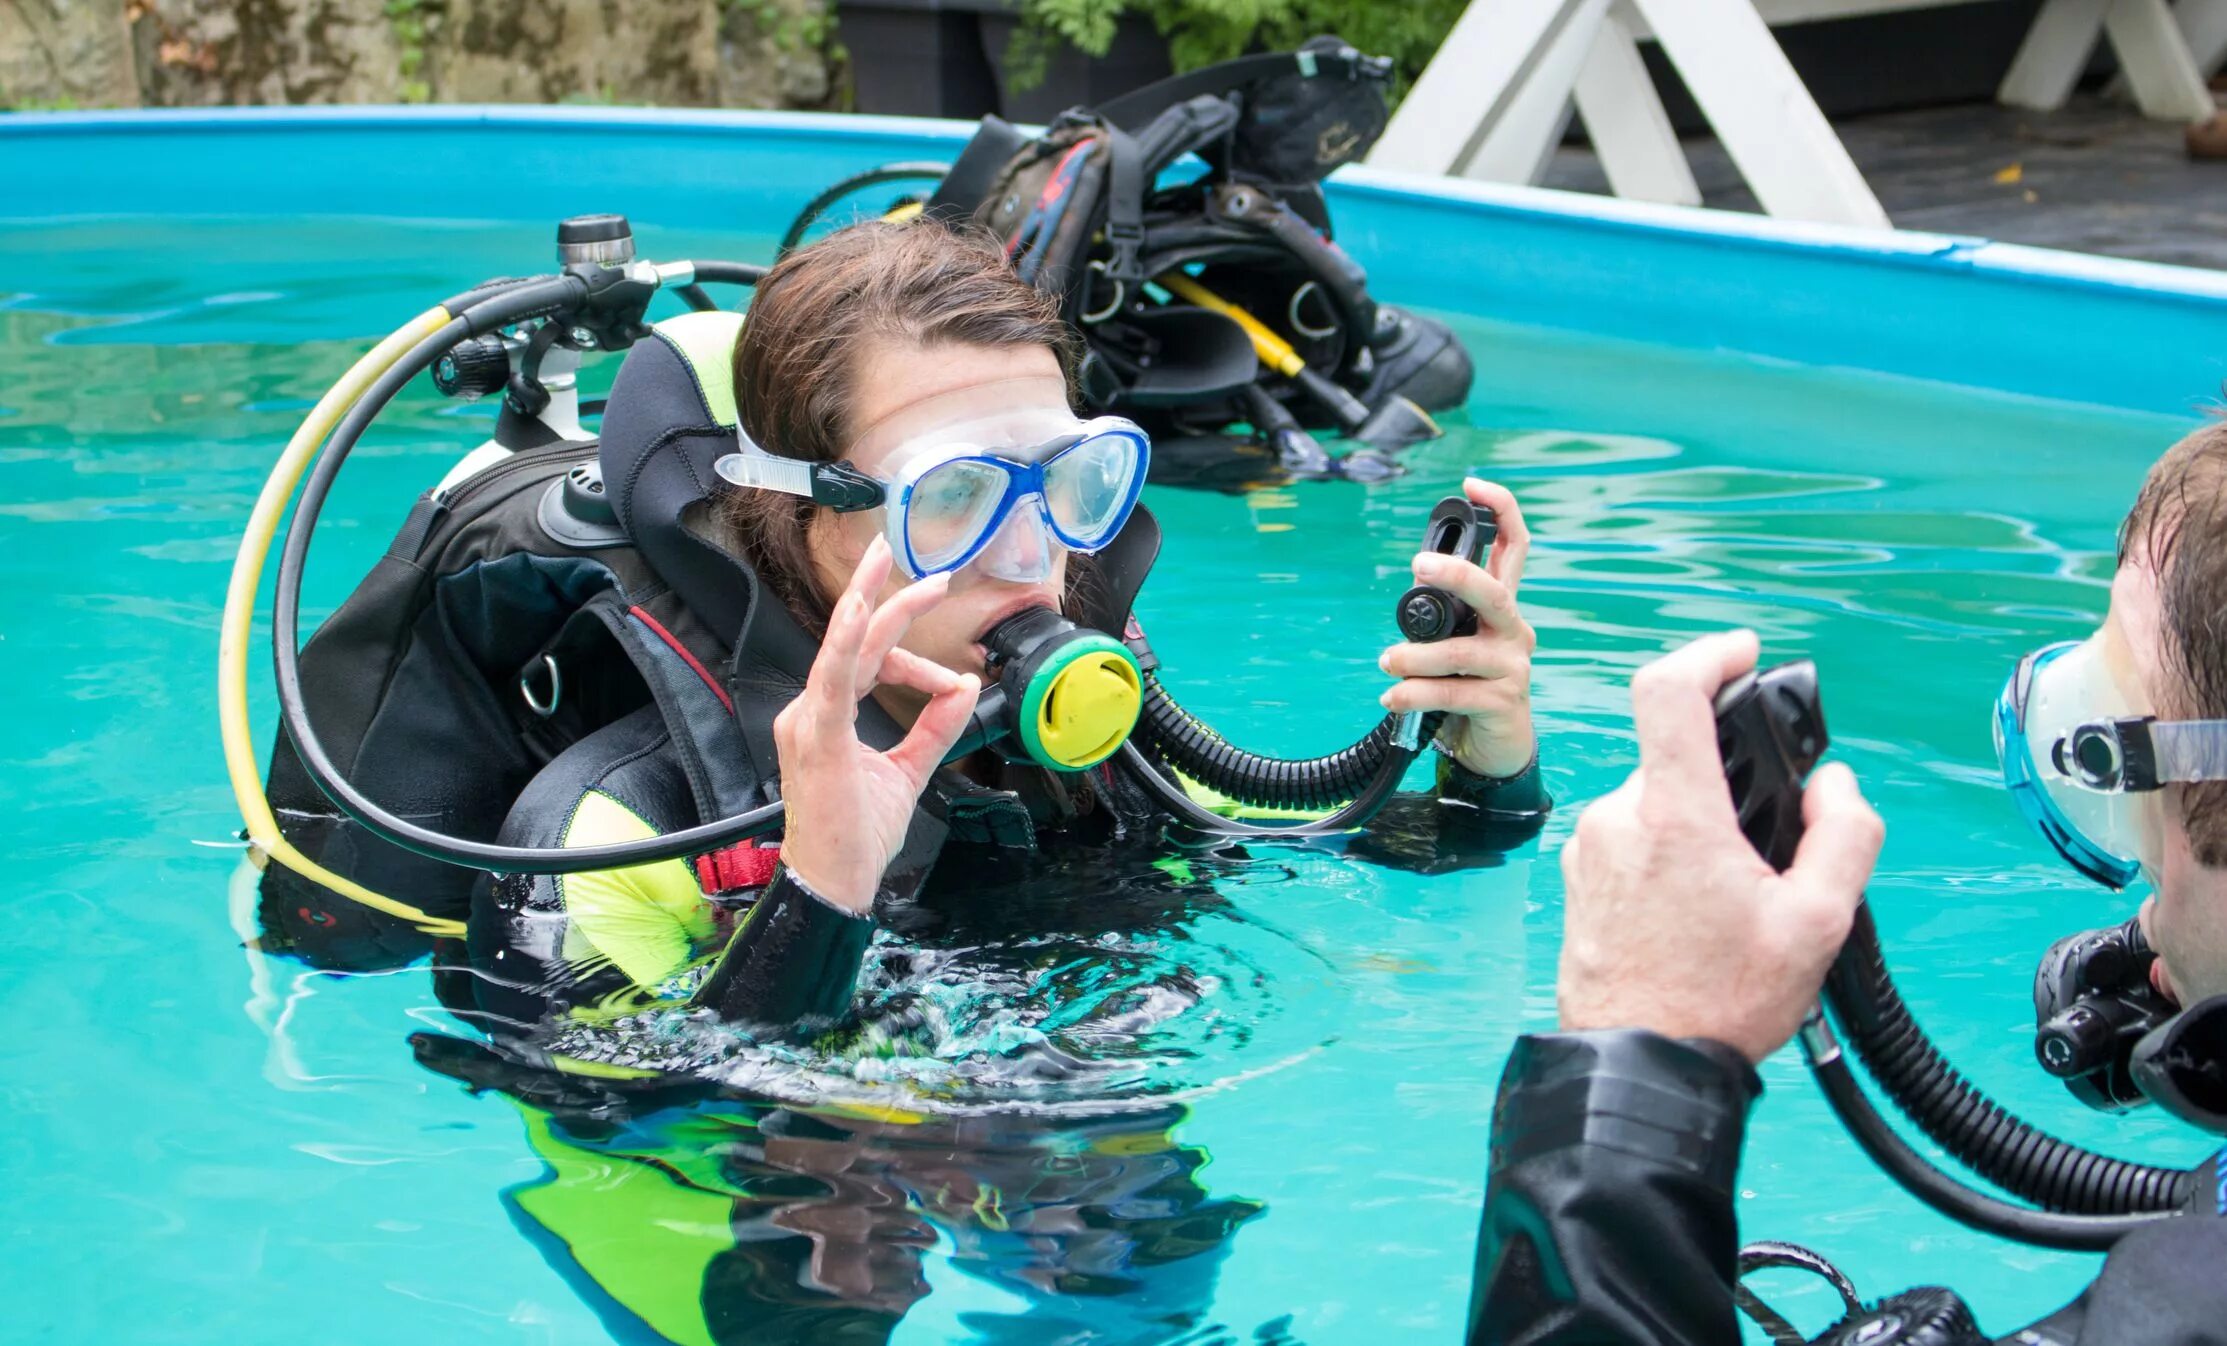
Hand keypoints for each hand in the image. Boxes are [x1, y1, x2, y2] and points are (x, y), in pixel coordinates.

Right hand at [774, 536, 980, 914]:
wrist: (836, 883)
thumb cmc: (859, 835)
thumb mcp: (909, 770)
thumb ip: (936, 727)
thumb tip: (965, 686)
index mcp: (827, 717)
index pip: (869, 665)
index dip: (915, 664)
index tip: (952, 684)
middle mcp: (810, 712)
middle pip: (857, 643)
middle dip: (895, 603)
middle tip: (935, 575)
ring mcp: (808, 722)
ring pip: (845, 649)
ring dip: (873, 604)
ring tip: (896, 568)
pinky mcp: (818, 737)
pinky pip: (833, 678)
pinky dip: (846, 641)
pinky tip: (859, 610)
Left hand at [1379, 477, 1537, 777]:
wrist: (1491, 748)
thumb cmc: (1466, 687)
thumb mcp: (1452, 644)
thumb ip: (1441, 615)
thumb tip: (1416, 584)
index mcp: (1502, 607)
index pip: (1514, 549)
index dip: (1500, 511)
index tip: (1472, 484)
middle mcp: (1514, 631)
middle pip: (1494, 592)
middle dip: (1458, 574)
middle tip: (1420, 564)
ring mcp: (1513, 667)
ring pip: (1462, 651)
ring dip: (1415, 657)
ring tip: (1388, 663)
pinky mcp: (1503, 703)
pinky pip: (1454, 692)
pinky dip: (1415, 694)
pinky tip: (1393, 697)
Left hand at [1556, 631, 1883, 1063]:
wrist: (1640, 1066)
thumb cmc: (1723, 1002)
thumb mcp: (1819, 921)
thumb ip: (1845, 833)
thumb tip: (1835, 784)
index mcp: (1675, 815)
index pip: (1669, 691)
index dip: (1709, 655)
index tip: (1743, 654)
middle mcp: (1620, 818)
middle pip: (1679, 758)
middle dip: (1729, 784)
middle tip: (1769, 845)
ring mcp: (1591, 849)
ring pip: (1658, 803)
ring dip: (1700, 827)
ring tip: (1735, 898)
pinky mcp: (1579, 879)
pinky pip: (1632, 839)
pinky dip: (1670, 854)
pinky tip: (1697, 913)